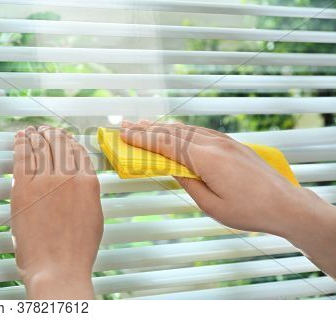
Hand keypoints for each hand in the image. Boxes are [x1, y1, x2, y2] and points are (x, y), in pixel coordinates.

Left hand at [11, 126, 102, 298]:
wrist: (58, 267)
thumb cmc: (77, 249)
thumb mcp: (94, 216)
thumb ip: (87, 193)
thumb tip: (80, 181)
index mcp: (88, 183)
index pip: (78, 152)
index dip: (69, 141)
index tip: (64, 137)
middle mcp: (67, 177)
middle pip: (58, 145)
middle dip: (51, 134)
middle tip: (45, 129)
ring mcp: (44, 181)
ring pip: (40, 148)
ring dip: (36, 136)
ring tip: (33, 130)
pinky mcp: (23, 189)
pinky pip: (22, 159)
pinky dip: (21, 145)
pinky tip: (20, 138)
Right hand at [120, 120, 335, 277]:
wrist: (286, 205)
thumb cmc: (250, 211)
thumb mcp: (212, 205)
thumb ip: (188, 183)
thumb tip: (172, 169)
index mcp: (207, 159)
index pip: (166, 144)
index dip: (143, 138)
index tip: (124, 133)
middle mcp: (215, 144)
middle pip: (174, 132)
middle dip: (148, 128)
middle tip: (126, 123)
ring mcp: (225, 142)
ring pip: (187, 129)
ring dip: (163, 126)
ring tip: (144, 124)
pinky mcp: (232, 144)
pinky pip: (200, 132)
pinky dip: (182, 129)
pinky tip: (175, 130)